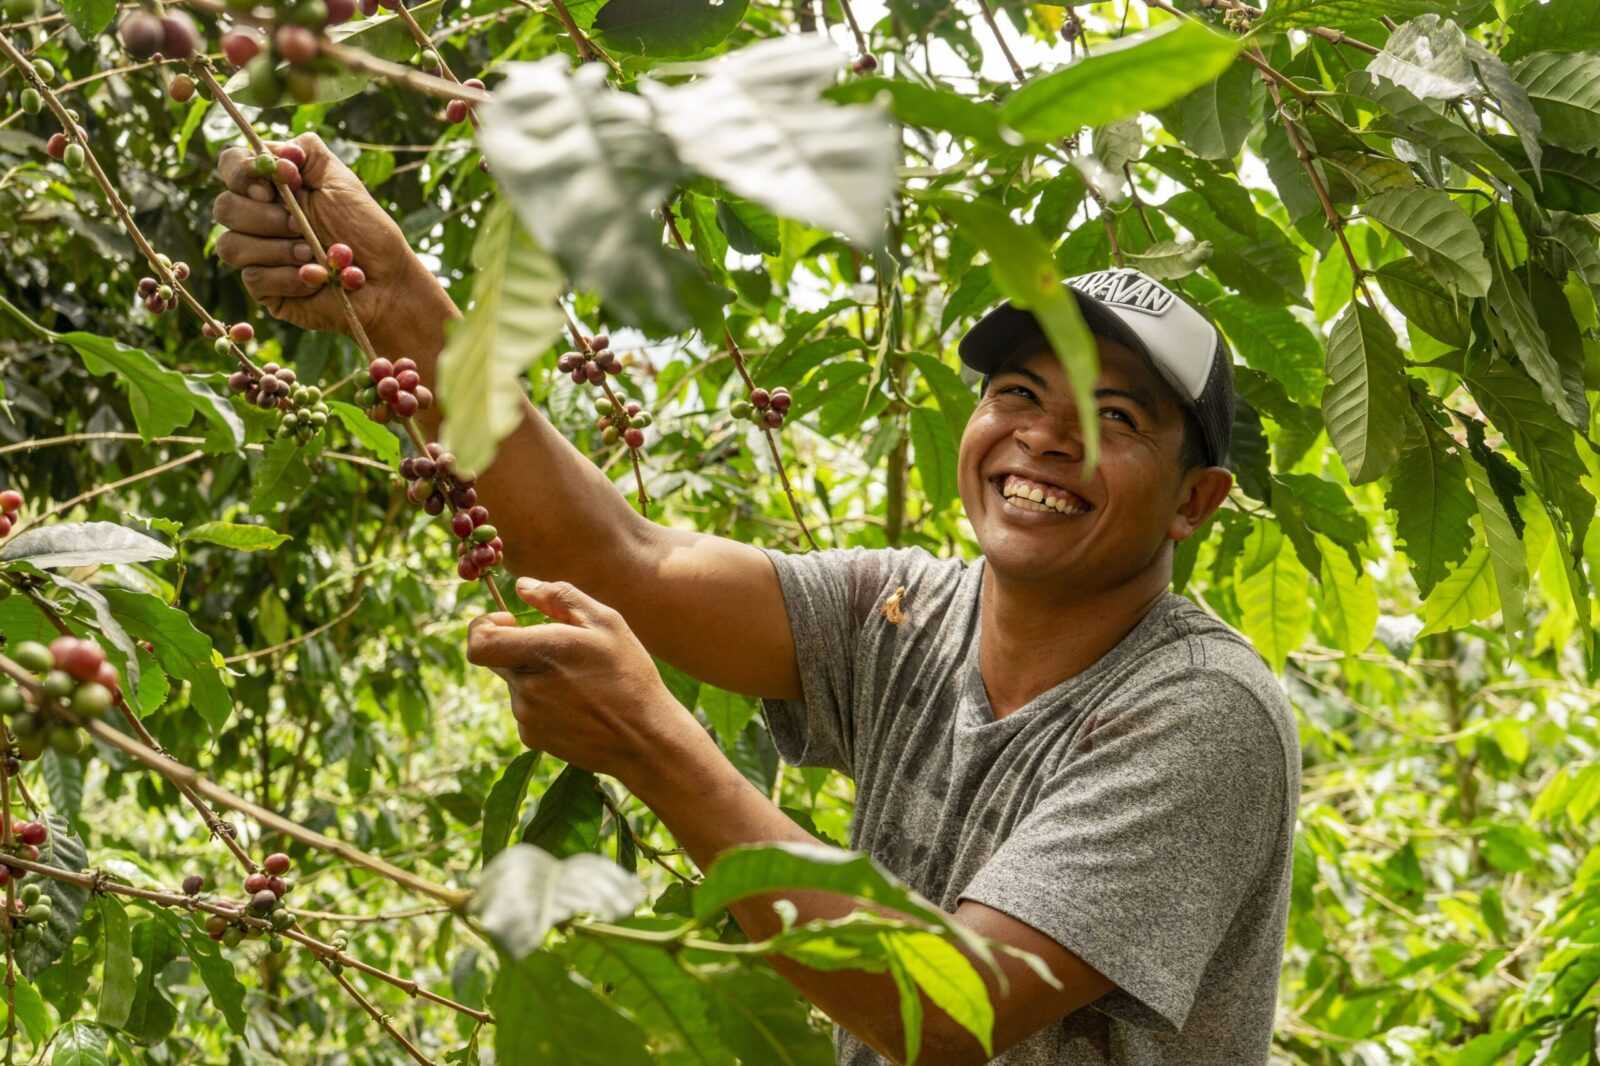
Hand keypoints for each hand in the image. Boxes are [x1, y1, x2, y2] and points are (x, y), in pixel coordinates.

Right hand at [211, 132, 449, 348]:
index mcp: (271, 186)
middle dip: (268, 217)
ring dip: (279, 249)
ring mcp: (256, 254)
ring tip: (313, 254)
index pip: (230, 165)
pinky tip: (314, 277)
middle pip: (224, 207)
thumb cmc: (367, 231)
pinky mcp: (263, 287)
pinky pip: (253, 278)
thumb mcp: (341, 182)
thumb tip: (274, 150)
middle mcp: (256, 217)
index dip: (244, 172)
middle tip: (302, 225)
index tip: (280, 182)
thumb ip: (307, 154)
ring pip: (231, 246)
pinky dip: (289, 276)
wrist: (386, 282)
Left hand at [466, 578, 694, 779]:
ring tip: (581, 683)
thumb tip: (522, 586)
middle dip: (521, 648)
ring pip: (516, 683)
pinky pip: (526, 708)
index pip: (478, 641)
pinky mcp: (532, 738)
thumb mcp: (606, 623)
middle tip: (563, 652)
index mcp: (541, 653)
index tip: (510, 622)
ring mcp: (526, 716)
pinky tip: (578, 705)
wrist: (644, 739)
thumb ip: (559, 597)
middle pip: (499, 658)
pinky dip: (543, 701)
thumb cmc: (629, 675)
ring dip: (536, 676)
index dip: (484, 626)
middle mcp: (526, 687)